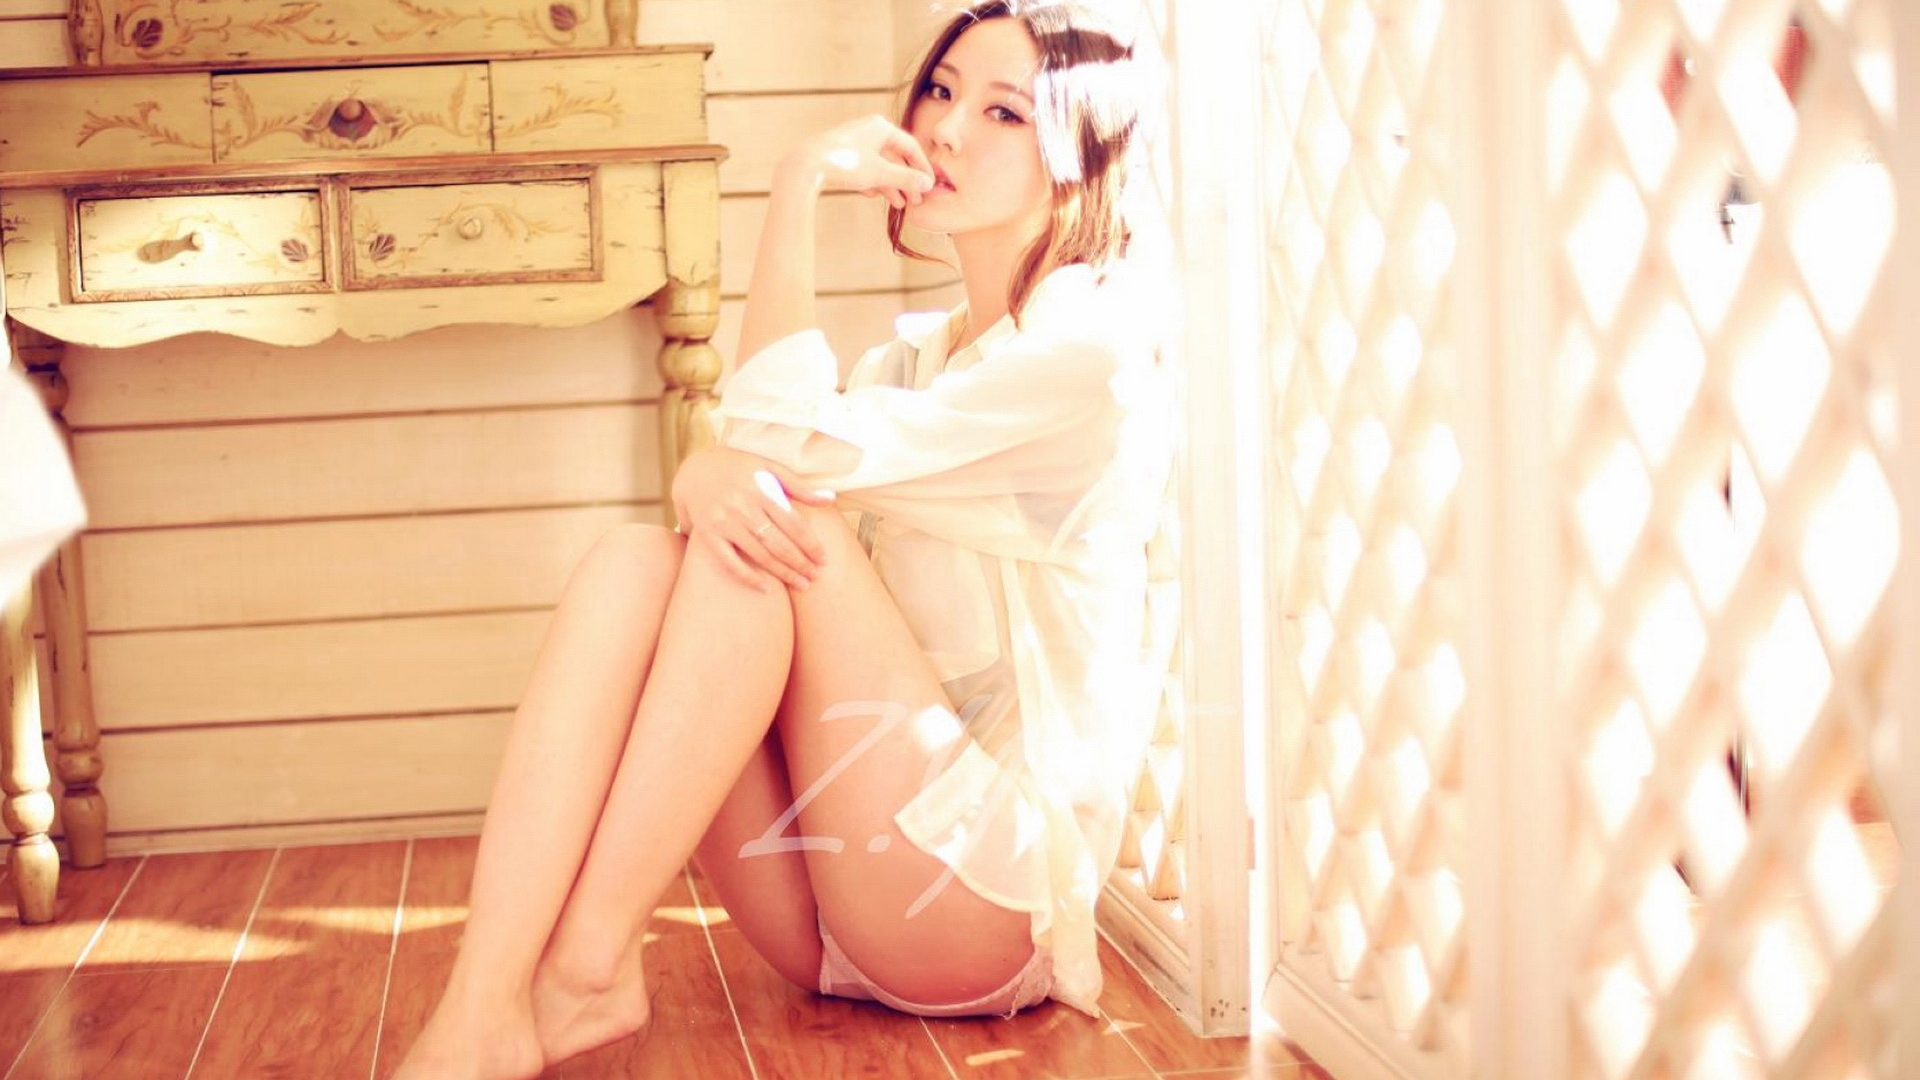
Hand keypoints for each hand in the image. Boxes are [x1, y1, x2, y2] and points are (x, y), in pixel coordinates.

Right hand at [671, 446, 837, 591]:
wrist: (695, 469)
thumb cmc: (739, 468)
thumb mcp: (768, 468)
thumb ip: (799, 486)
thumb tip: (831, 499)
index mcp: (761, 490)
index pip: (793, 523)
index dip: (811, 544)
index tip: (823, 559)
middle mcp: (743, 507)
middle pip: (779, 542)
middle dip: (800, 563)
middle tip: (816, 577)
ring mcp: (724, 523)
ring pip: (759, 555)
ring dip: (783, 573)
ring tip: (802, 585)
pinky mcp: (708, 536)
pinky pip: (730, 562)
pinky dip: (748, 577)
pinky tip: (767, 589)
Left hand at [782, 115, 934, 209]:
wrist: (806, 166)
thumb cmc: (845, 164)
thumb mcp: (880, 173)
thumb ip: (906, 178)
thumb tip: (929, 183)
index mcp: (881, 128)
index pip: (910, 147)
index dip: (922, 168)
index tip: (929, 185)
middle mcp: (868, 130)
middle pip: (895, 157)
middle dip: (906, 180)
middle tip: (916, 199)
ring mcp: (853, 142)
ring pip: (879, 164)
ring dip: (891, 184)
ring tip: (899, 204)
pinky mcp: (841, 154)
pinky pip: (863, 167)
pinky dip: (872, 181)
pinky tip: (874, 195)